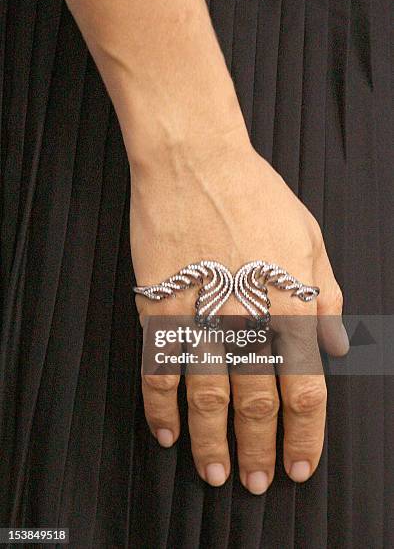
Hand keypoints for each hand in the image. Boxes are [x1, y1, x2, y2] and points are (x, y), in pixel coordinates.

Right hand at [130, 123, 347, 494]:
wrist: (195, 160)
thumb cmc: (255, 193)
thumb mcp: (308, 237)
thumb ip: (324, 294)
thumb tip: (334, 346)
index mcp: (289, 299)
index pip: (304, 385)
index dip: (305, 432)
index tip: (300, 462)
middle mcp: (246, 313)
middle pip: (256, 399)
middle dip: (260, 447)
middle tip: (257, 480)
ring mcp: (200, 310)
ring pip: (206, 393)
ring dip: (210, 440)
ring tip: (215, 471)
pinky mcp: (160, 302)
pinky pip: (158, 363)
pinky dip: (160, 403)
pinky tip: (166, 430)